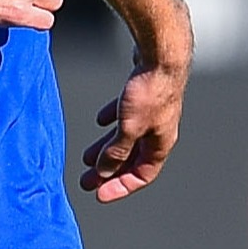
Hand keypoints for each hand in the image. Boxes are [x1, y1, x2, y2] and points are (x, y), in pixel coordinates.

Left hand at [80, 52, 184, 202]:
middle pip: (132, 159)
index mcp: (161, 143)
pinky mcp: (144, 95)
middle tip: (87, 181)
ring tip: (87, 157)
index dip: (120, 187)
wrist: (161, 54)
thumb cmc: (151, 90)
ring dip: (107, 149)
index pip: (142, 175)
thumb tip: (104, 171)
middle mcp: (159, 130)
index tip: (99, 194)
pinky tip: (100, 120)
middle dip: (109, 171)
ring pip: (127, 138)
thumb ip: (116, 152)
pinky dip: (112, 120)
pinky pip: (126, 114)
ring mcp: (152, 112)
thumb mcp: (129, 128)